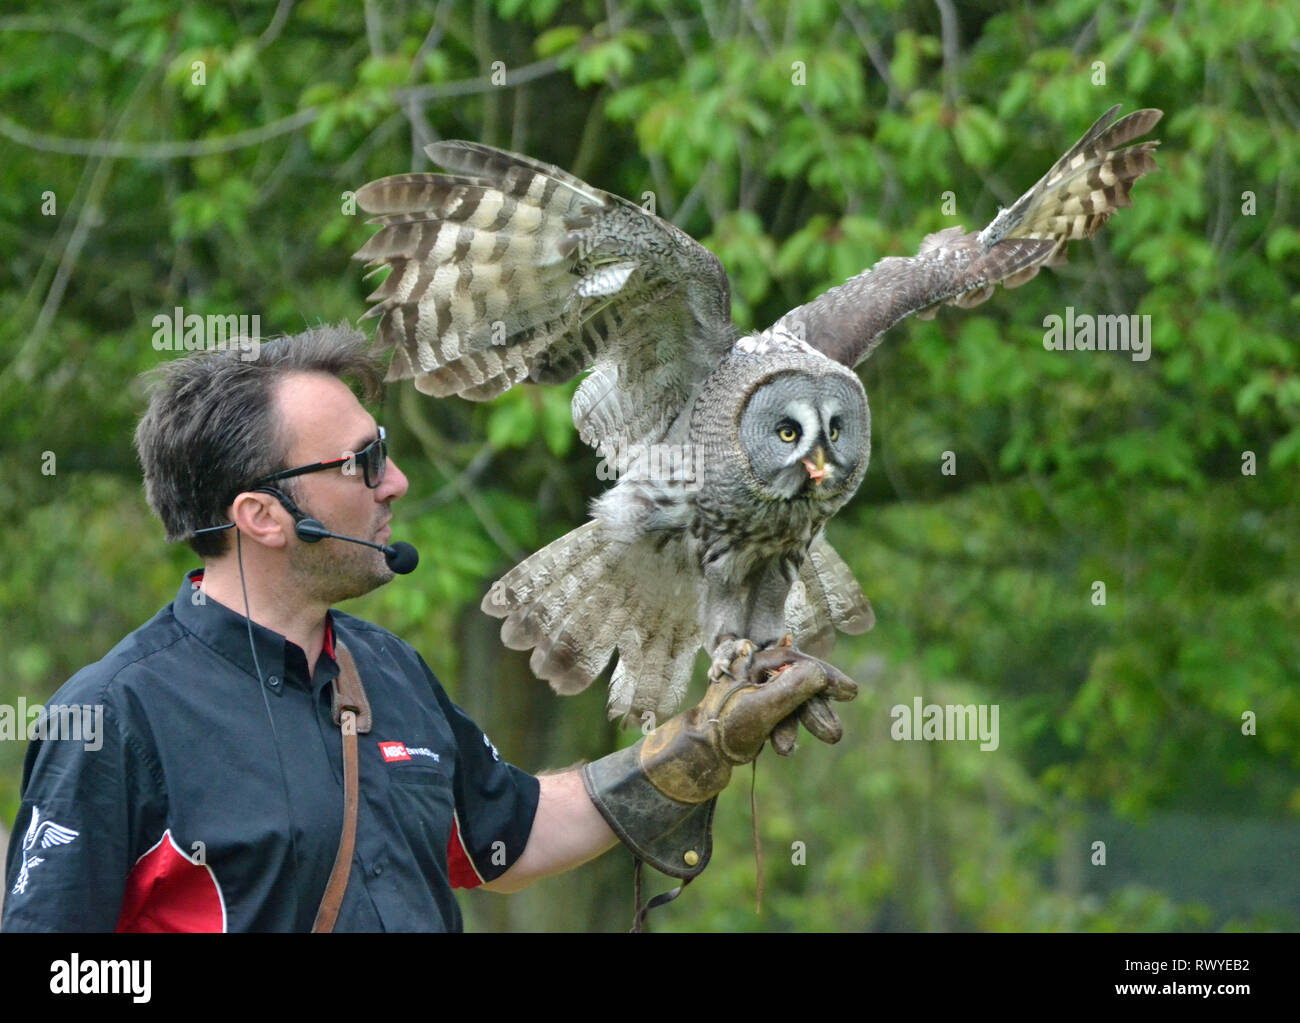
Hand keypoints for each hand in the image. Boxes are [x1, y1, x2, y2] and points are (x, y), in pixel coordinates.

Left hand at [639, 647, 857, 802]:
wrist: (700, 753)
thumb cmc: (726, 726)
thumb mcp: (762, 707)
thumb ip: (792, 688)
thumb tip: (819, 671)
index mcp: (753, 661)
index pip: (796, 660)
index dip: (825, 675)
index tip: (851, 692)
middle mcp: (756, 670)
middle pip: (799, 679)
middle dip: (820, 704)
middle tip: (841, 723)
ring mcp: (757, 689)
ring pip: (794, 699)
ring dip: (810, 719)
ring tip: (831, 737)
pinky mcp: (758, 708)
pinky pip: (784, 713)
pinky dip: (792, 727)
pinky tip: (787, 747)